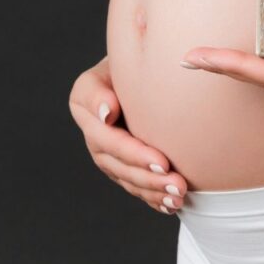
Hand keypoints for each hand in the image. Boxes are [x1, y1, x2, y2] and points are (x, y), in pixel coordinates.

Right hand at [69, 55, 187, 214]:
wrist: (141, 65)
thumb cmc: (130, 58)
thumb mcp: (115, 61)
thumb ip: (102, 87)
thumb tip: (106, 113)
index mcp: (82, 105)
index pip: (108, 138)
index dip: (135, 154)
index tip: (163, 161)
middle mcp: (92, 133)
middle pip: (119, 164)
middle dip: (149, 178)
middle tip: (178, 185)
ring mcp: (107, 152)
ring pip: (128, 180)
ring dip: (154, 192)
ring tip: (180, 196)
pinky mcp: (123, 164)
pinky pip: (136, 186)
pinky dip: (153, 198)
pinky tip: (171, 206)